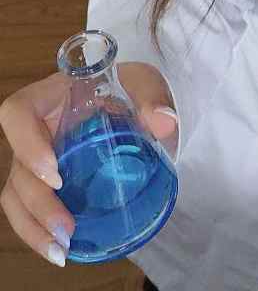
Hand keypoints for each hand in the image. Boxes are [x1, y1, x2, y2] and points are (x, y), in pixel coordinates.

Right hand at [0, 62, 177, 267]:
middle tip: (66, 227)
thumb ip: (153, 97)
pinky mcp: (45, 183)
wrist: (136, 104)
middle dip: (37, 202)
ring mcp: (36, 157)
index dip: (26, 144)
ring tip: (60, 250)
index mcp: (53, 96)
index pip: (18, 113)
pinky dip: (38, 233)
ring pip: (15, 194)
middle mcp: (37, 128)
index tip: (54, 172)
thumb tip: (165, 121)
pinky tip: (58, 251)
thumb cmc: (132, 88)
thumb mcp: (145, 83)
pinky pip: (27, 209)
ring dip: (33, 226)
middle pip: (18, 165)